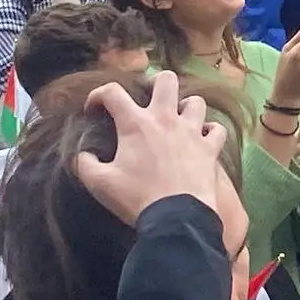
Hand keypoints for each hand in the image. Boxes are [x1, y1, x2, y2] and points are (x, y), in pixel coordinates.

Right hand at [73, 71, 241, 246]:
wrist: (176, 219)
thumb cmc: (137, 199)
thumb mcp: (100, 184)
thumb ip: (85, 165)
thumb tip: (82, 156)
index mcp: (135, 124)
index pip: (112, 92)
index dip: (98, 95)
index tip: (93, 110)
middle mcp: (165, 119)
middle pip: (166, 80)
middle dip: (156, 84)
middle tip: (148, 100)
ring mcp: (191, 132)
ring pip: (196, 101)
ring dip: (186, 108)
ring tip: (178, 119)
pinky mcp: (210, 149)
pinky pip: (217, 130)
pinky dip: (210, 132)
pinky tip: (202, 139)